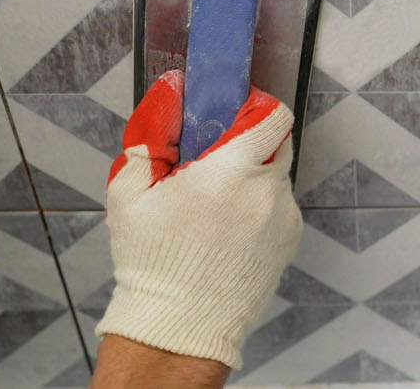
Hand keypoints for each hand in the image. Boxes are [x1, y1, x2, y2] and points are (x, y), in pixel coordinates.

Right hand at [95, 70, 301, 370]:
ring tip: (212, 208)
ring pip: (275, 178)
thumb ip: (152, 133)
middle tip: (213, 163)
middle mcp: (267, 191)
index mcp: (232, 170)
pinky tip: (226, 232)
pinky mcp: (289, 242)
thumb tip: (169, 94)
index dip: (253, 108)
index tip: (231, 116)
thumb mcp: (130, 190)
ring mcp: (283, 218)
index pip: (271, 114)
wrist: (178, 326)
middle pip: (275, 143)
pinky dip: (258, 210)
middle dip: (248, 145)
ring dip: (251, 181)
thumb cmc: (153, 262)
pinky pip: (278, 209)